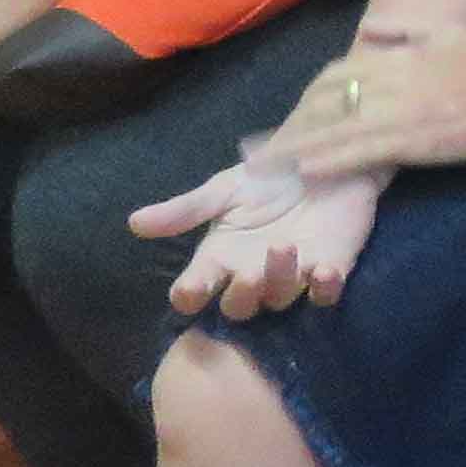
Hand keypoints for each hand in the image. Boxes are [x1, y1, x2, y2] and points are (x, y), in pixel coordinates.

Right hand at [133, 158, 387, 315]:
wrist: (323, 161)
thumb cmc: (269, 179)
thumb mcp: (226, 188)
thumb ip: (186, 209)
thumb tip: (134, 222)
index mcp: (220, 258)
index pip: (197, 288)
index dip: (190, 294)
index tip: (187, 291)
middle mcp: (253, 276)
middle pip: (240, 305)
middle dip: (241, 295)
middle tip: (245, 274)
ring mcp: (292, 278)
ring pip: (281, 298)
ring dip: (280, 278)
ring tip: (283, 246)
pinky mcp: (330, 272)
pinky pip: (326, 294)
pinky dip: (326, 287)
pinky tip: (325, 272)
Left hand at [245, 19, 465, 182]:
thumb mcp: (446, 31)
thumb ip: (402, 27)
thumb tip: (366, 29)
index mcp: (395, 57)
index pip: (336, 74)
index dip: (309, 98)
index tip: (290, 117)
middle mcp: (389, 83)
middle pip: (326, 105)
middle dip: (292, 128)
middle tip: (260, 151)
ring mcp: (399, 114)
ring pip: (337, 131)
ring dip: (299, 149)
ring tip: (269, 168)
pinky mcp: (413, 143)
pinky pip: (363, 153)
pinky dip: (332, 161)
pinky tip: (308, 172)